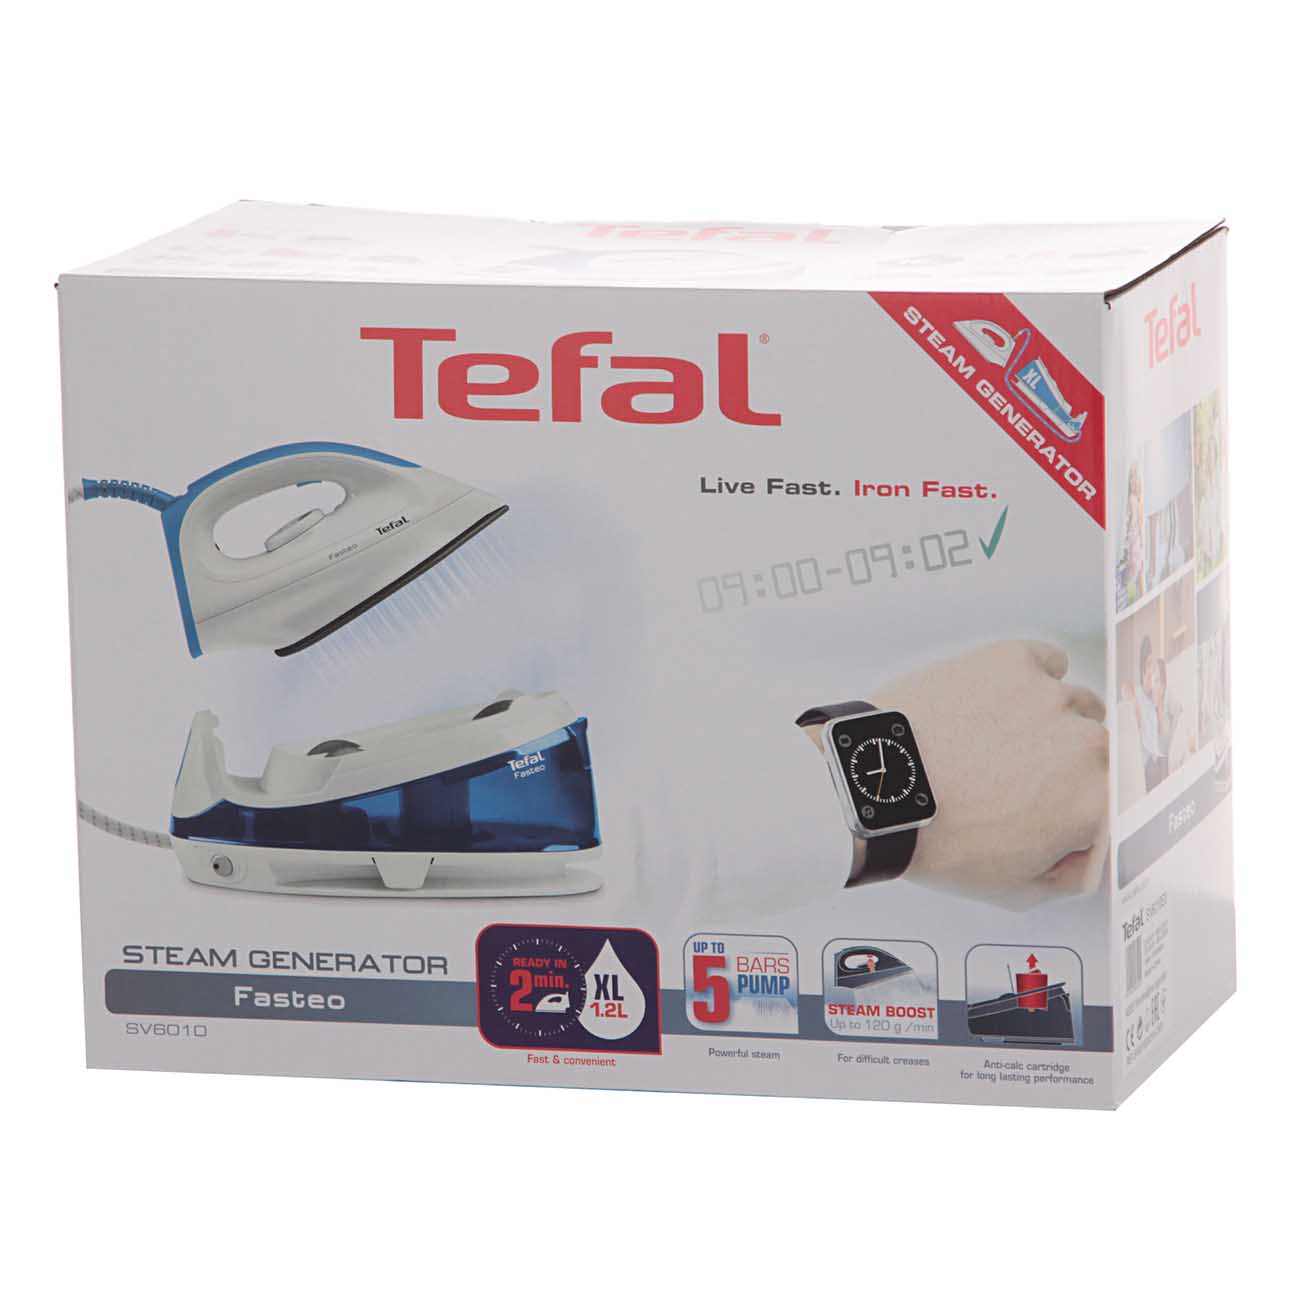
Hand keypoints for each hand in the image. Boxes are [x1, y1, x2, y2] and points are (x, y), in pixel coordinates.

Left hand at [874, 640, 1107, 908]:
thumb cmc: (938, 839)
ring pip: (1077, 706)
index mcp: (1096, 803)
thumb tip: (1084, 855)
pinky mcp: (1013, 660)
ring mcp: (1050, 696)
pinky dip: (1033, 677)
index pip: (1116, 808)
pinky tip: (1003, 698)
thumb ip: (1069, 873)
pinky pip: (1047, 662)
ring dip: (1052, 723)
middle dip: (1068, 771)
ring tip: (1001, 741)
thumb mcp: (1014, 889)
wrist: (877, 787)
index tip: (1061, 819)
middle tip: (1019, 783)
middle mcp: (1087, 744)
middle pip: (1099, 755)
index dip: (1087, 819)